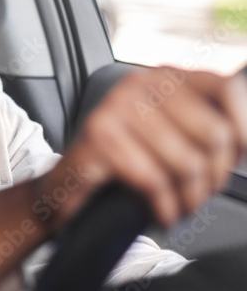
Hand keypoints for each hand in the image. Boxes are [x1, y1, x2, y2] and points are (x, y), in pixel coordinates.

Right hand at [36, 68, 246, 229]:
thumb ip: (206, 126)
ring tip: (181, 206)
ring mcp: (116, 109)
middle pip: (214, 132)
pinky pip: (154, 179)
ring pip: (187, 162)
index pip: (227, 88)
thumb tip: (245, 140)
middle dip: (214, 175)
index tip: (239, 157)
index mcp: (162, 77)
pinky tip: (161, 213)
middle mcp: (138, 85)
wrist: (63, 187)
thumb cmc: (123, 164)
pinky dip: (164, 207)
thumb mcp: (168, 135)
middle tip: (200, 193)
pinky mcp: (99, 139)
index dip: (245, 128)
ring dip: (190, 198)